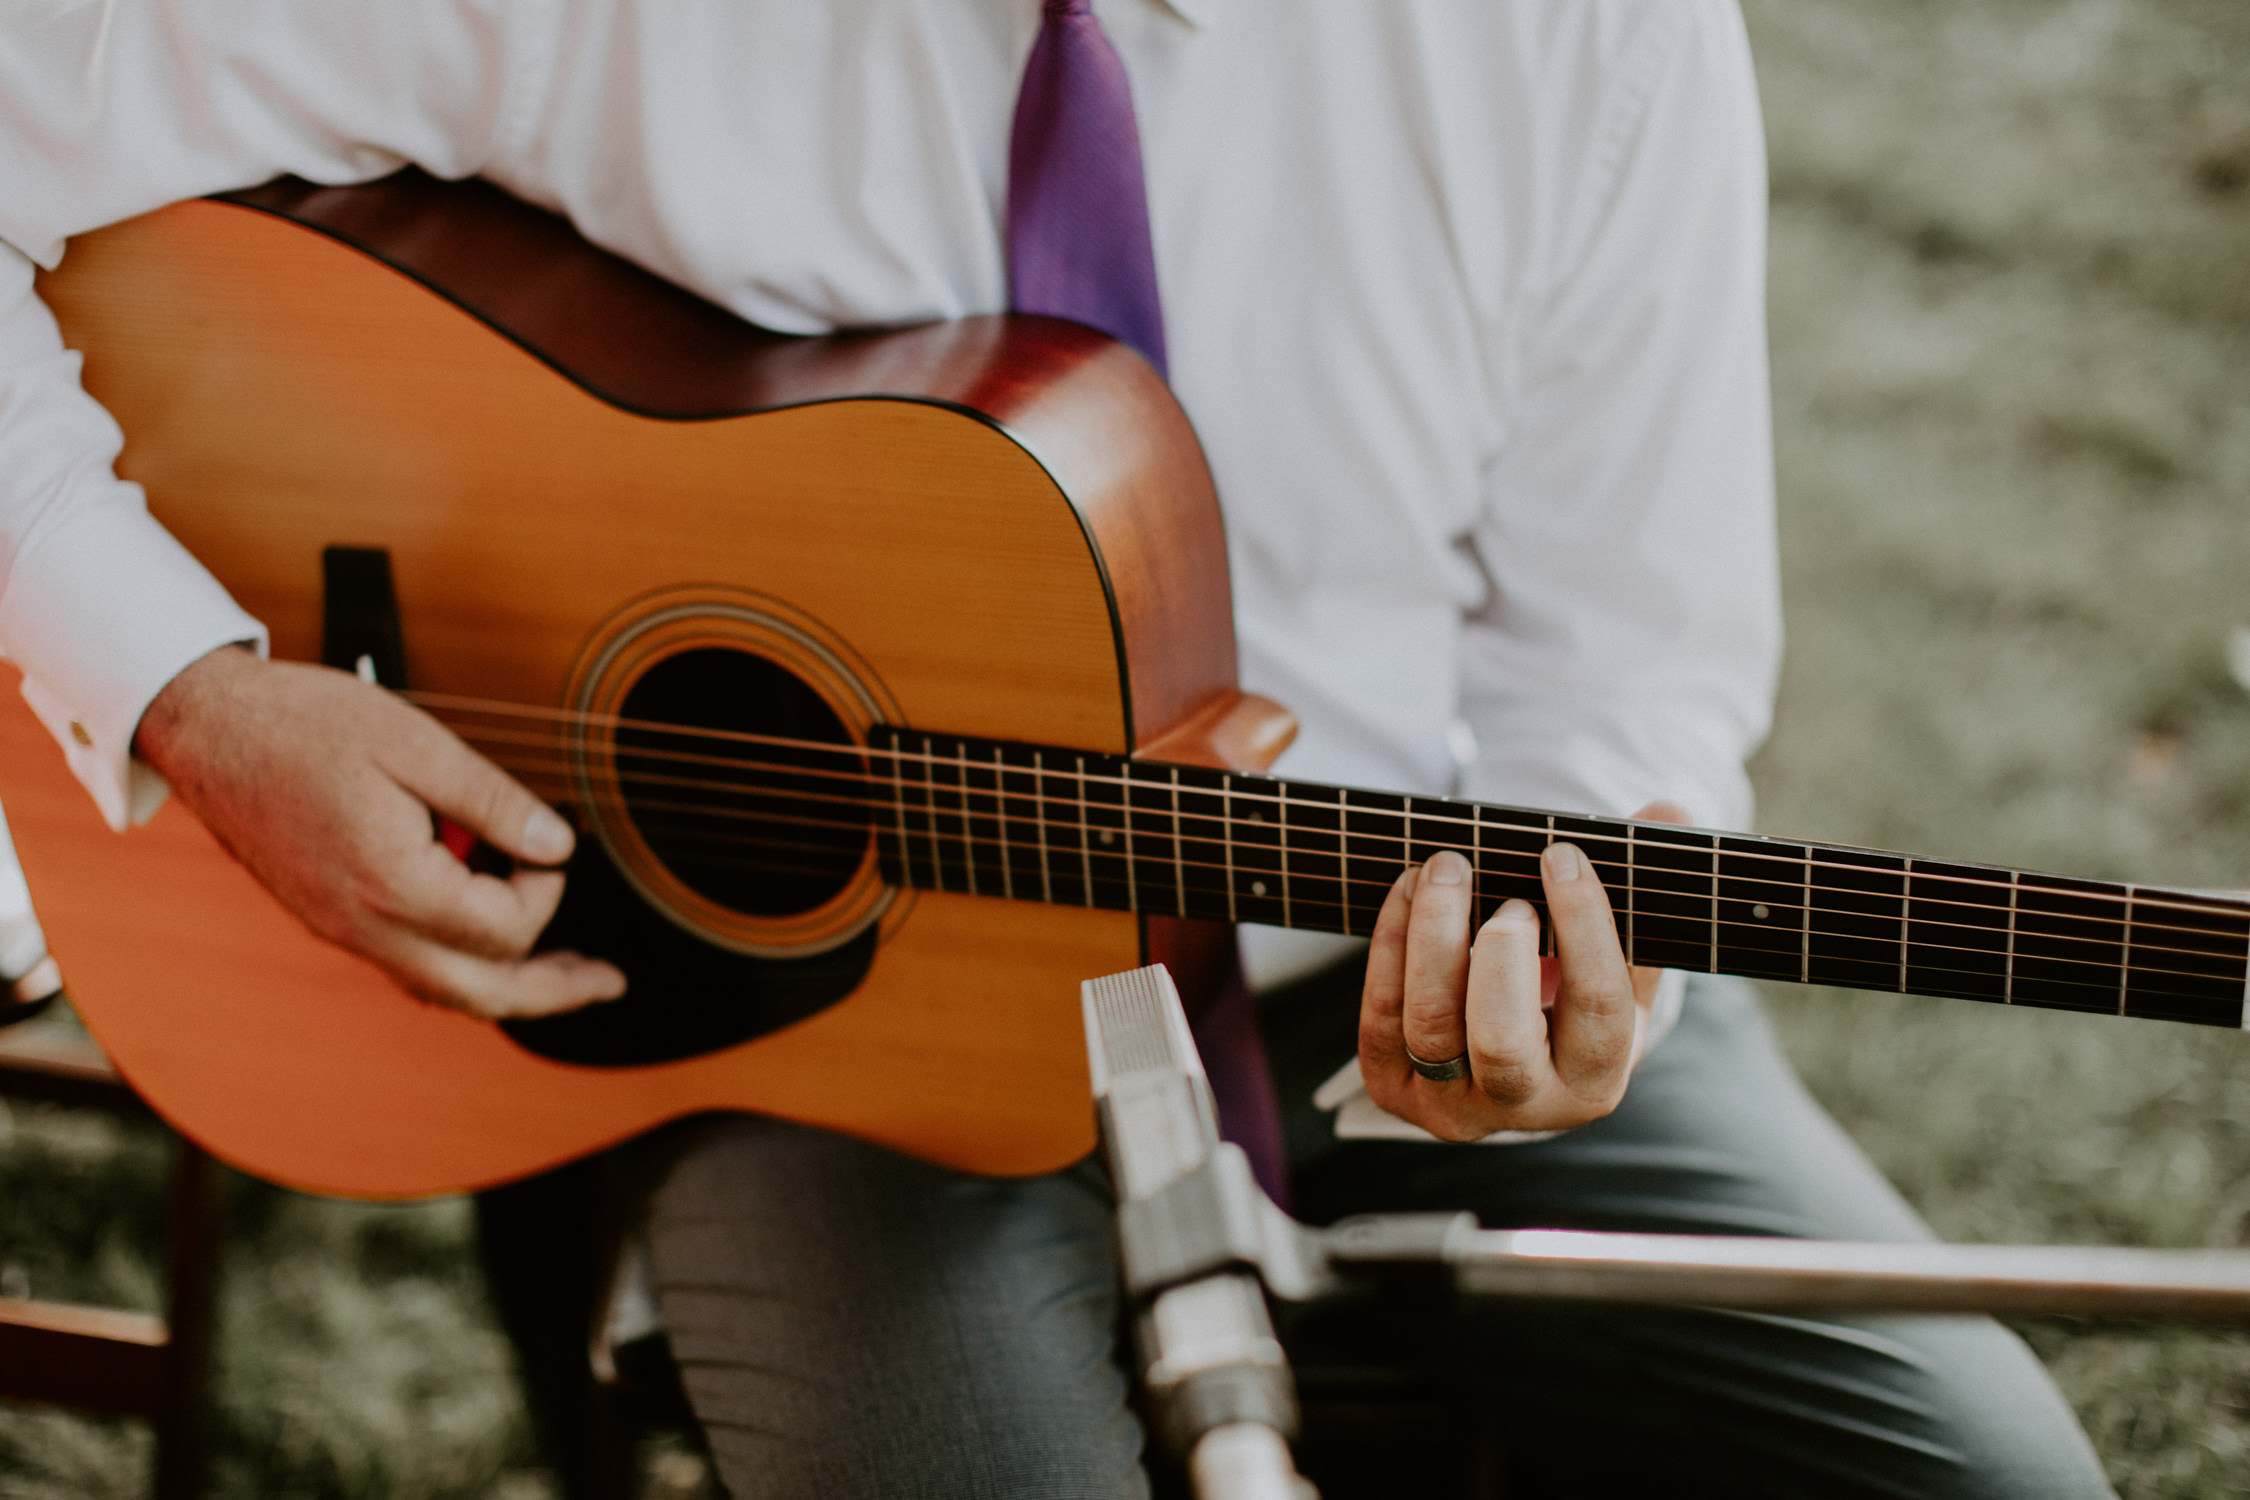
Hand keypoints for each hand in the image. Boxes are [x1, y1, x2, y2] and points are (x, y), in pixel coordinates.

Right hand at [134, 646, 625, 1017]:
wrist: (205, 727)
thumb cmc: (303, 724)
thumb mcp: (417, 743)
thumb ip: (495, 803)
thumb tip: (558, 848)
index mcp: (393, 885)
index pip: (506, 928)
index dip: (546, 887)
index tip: (542, 840)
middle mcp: (365, 927)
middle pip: (481, 994)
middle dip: (552, 991)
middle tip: (606, 982)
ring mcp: (343, 932)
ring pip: (442, 992)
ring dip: (509, 989)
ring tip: (565, 978)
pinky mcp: (330, 921)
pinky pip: (408, 968)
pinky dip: (460, 969)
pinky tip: (487, 949)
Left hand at [1357, 801, 1687, 1140]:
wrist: (1508, 1059)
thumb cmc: (1569, 994)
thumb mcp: (1618, 959)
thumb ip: (1640, 887)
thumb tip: (1668, 811)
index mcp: (1596, 1080)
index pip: (1598, 1003)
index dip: (1583, 922)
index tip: (1561, 855)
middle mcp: (1523, 1107)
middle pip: (1502, 1038)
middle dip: (1500, 952)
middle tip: (1507, 896)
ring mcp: (1450, 1105)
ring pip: (1430, 1021)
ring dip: (1433, 930)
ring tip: (1447, 868)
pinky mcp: (1392, 1088)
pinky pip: (1381, 1013)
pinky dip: (1391, 942)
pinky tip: (1410, 891)